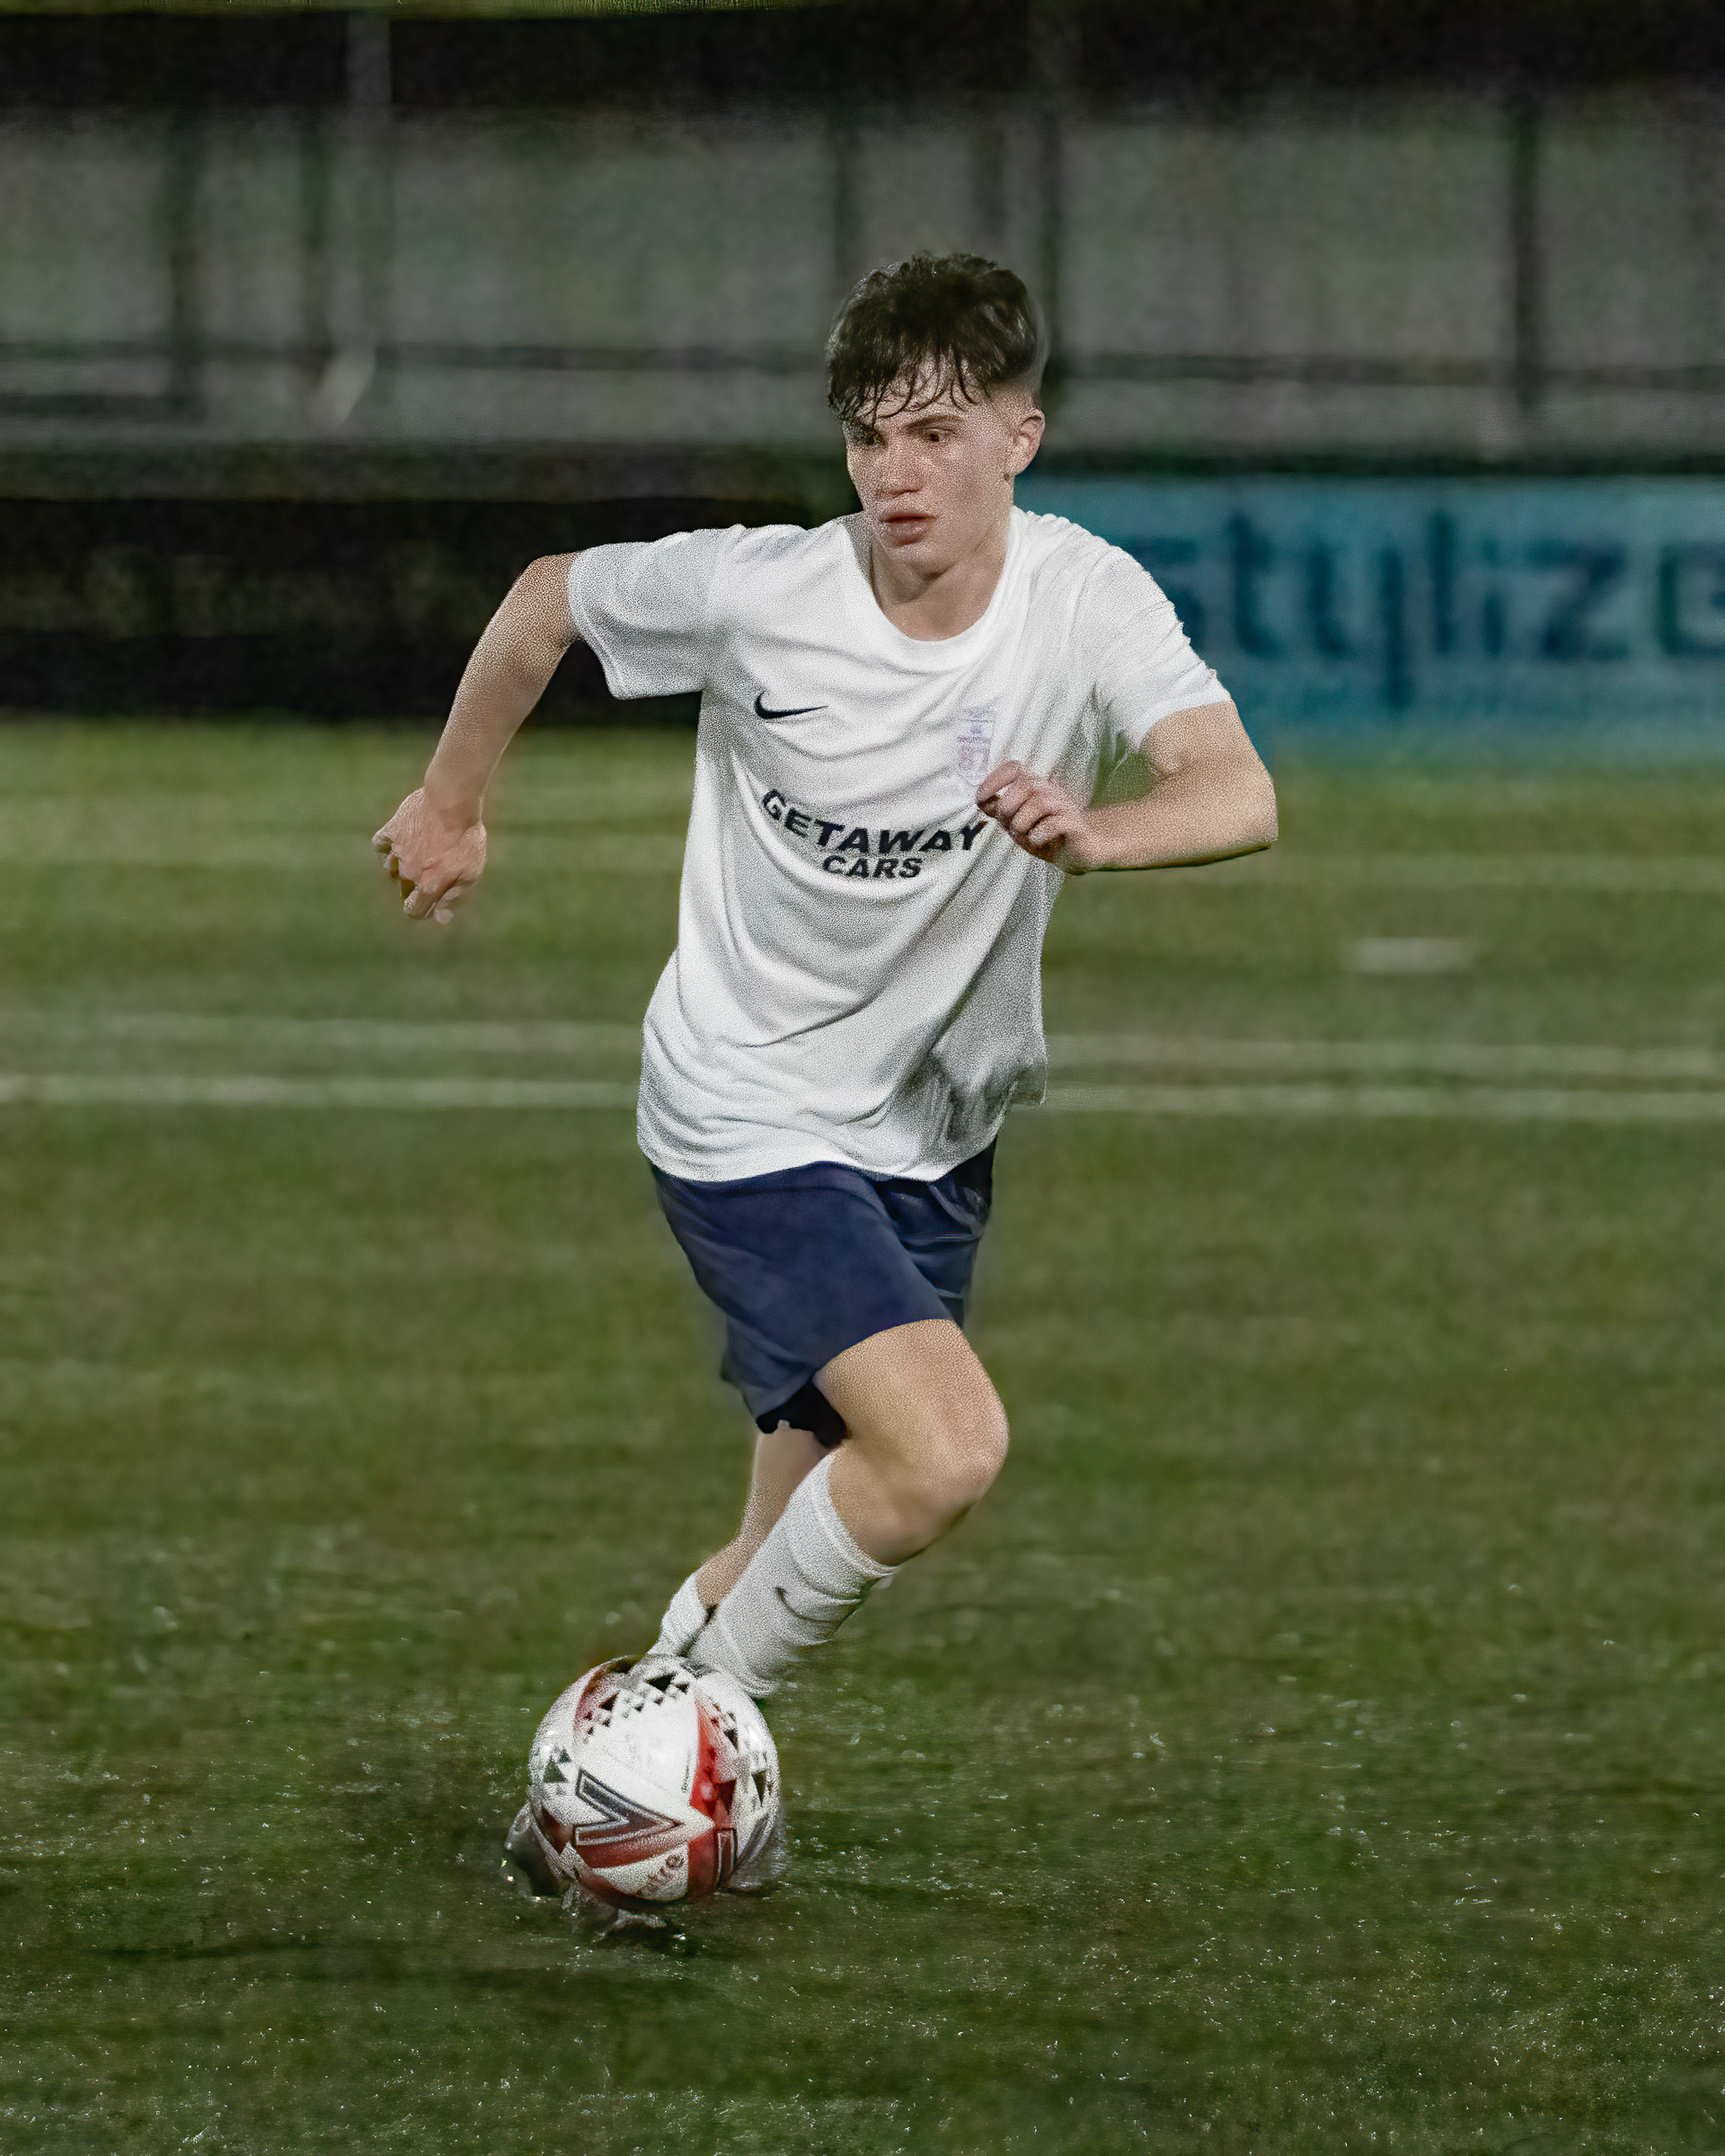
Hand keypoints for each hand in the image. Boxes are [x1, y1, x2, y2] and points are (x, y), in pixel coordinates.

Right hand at [371, 789, 486, 922]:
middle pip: (404, 890)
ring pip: (391, 868)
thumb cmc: (467, 837)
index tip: (430, 901)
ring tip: (418, 853)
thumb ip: (453, 895)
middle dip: (415, 887)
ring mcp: (397, 850)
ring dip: (401, 866)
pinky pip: (380, 845)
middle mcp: (409, 872)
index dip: (422, 909)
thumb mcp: (471, 871)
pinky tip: (398, 843)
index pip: (414, 910)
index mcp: (428, 885)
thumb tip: (440, 917)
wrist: (453, 802)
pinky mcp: (391, 830)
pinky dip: (386, 847)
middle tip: (432, 869)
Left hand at [975, 761, 1104, 871]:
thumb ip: (1001, 810)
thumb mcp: (1018, 822)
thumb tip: (980, 800)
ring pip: (1037, 803)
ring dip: (1022, 824)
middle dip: (1007, 810)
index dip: (994, 780)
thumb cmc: (1047, 834)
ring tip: (1025, 836)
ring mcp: (1063, 806)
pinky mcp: (1074, 824)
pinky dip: (1039, 834)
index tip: (982, 798)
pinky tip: (1037, 841)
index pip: (1014, 769)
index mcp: (1033, 788)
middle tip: (1011, 827)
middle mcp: (1048, 791)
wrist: (1082, 850)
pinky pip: (1054, 823)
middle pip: (1023, 785)